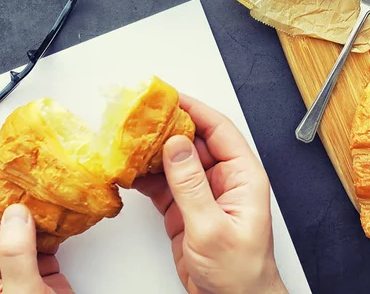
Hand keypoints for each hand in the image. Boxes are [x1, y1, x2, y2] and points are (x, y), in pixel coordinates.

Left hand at [0, 174, 72, 293]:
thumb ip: (16, 254)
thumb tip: (15, 213)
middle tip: (18, 179)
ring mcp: (11, 268)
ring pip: (10, 223)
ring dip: (27, 206)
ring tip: (40, 192)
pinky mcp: (37, 269)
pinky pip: (38, 235)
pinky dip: (50, 222)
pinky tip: (60, 216)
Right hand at [134, 94, 286, 293]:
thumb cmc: (240, 272)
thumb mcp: (212, 227)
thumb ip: (191, 185)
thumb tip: (175, 145)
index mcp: (241, 176)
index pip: (218, 130)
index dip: (194, 110)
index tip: (169, 97)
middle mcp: (223, 180)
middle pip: (193, 142)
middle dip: (166, 128)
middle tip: (140, 117)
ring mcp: (202, 194)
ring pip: (175, 162)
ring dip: (152, 153)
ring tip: (128, 142)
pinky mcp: (185, 210)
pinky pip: (164, 185)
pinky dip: (146, 178)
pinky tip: (130, 171)